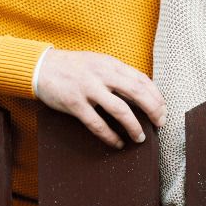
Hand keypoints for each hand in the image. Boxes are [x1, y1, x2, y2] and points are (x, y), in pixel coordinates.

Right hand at [35, 49, 166, 148]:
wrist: (42, 66)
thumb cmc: (74, 67)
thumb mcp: (99, 63)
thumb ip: (117, 74)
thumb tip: (141, 90)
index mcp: (111, 64)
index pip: (141, 79)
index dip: (156, 95)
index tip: (163, 109)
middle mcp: (103, 74)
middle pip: (137, 92)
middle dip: (153, 109)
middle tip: (160, 124)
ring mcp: (89, 89)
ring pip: (120, 109)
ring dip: (134, 126)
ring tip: (140, 137)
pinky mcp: (75, 103)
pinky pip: (97, 123)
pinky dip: (110, 136)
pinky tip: (118, 143)